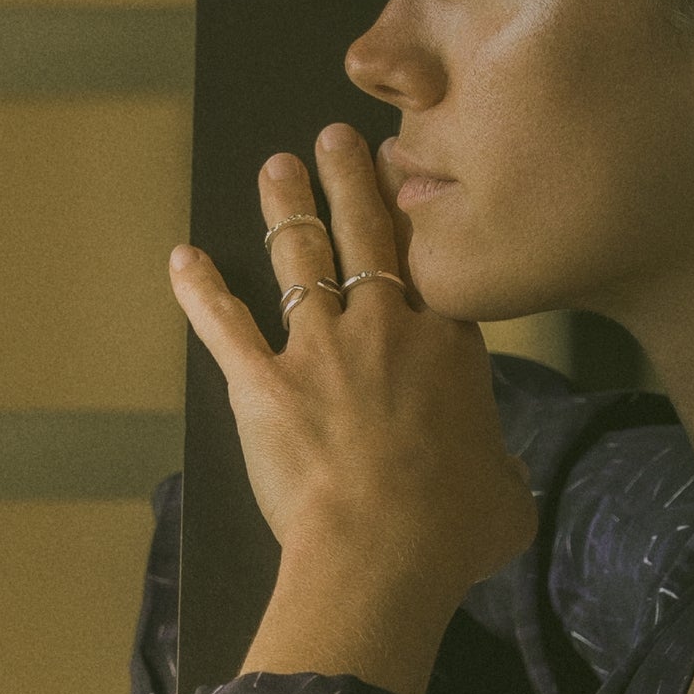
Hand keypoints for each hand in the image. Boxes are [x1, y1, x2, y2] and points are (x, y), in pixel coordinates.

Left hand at [169, 123, 537, 595]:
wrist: (381, 555)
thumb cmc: (452, 532)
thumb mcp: (509, 497)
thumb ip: (504, 468)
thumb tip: (500, 473)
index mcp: (452, 348)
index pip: (435, 268)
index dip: (421, 222)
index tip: (410, 187)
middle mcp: (386, 330)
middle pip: (370, 236)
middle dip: (352, 180)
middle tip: (338, 139)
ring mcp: (320, 351)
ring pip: (302, 259)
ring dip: (286, 208)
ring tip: (276, 168)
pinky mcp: (262, 384)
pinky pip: (226, 325)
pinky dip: (201, 291)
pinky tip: (184, 260)